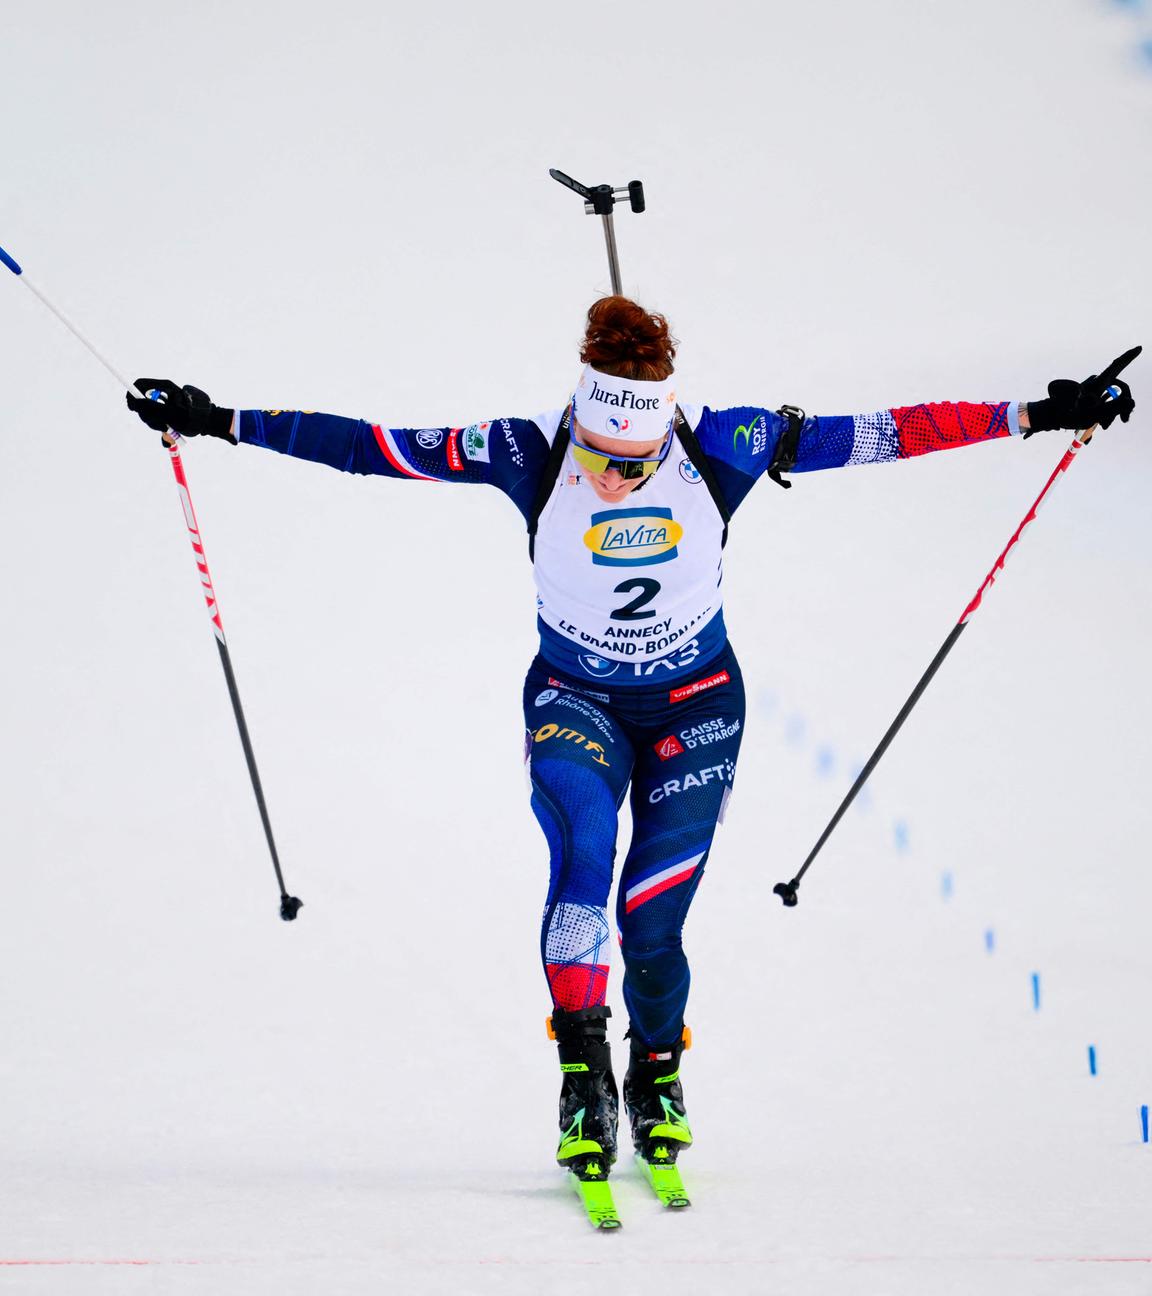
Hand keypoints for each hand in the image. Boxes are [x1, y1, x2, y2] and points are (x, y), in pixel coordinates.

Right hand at [125, 379, 235, 439]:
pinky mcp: (166, 414)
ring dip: (154, 423)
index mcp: (163, 386)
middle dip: (146, 415)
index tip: (132, 407)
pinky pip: (155, 421)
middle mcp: (162, 394)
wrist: (206, 423)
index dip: (132, 394)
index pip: (140, 385)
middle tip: (157, 423)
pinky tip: (168, 430)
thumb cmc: (191, 415)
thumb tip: (136, 402)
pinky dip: (159, 427)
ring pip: (148, 413)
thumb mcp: (170, 412)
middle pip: (142, 402)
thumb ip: (152, 407)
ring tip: (166, 427)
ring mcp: (163, 404)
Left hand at [1024, 346, 1140, 435]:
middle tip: (1125, 420)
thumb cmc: (1068, 414)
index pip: (1117, 366)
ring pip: (1110, 399)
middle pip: (1118, 389)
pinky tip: (1096, 428)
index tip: (1139, 348)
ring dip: (1110, 414)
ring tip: (1102, 427)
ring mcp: (1092, 390)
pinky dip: (1101, 416)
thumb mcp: (1093, 415)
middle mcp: (1096, 383)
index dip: (1128, 357)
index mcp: (1098, 382)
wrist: (1050, 417)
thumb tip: (1131, 402)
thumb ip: (1114, 409)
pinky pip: (1101, 404)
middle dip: (1123, 405)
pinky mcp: (1088, 397)